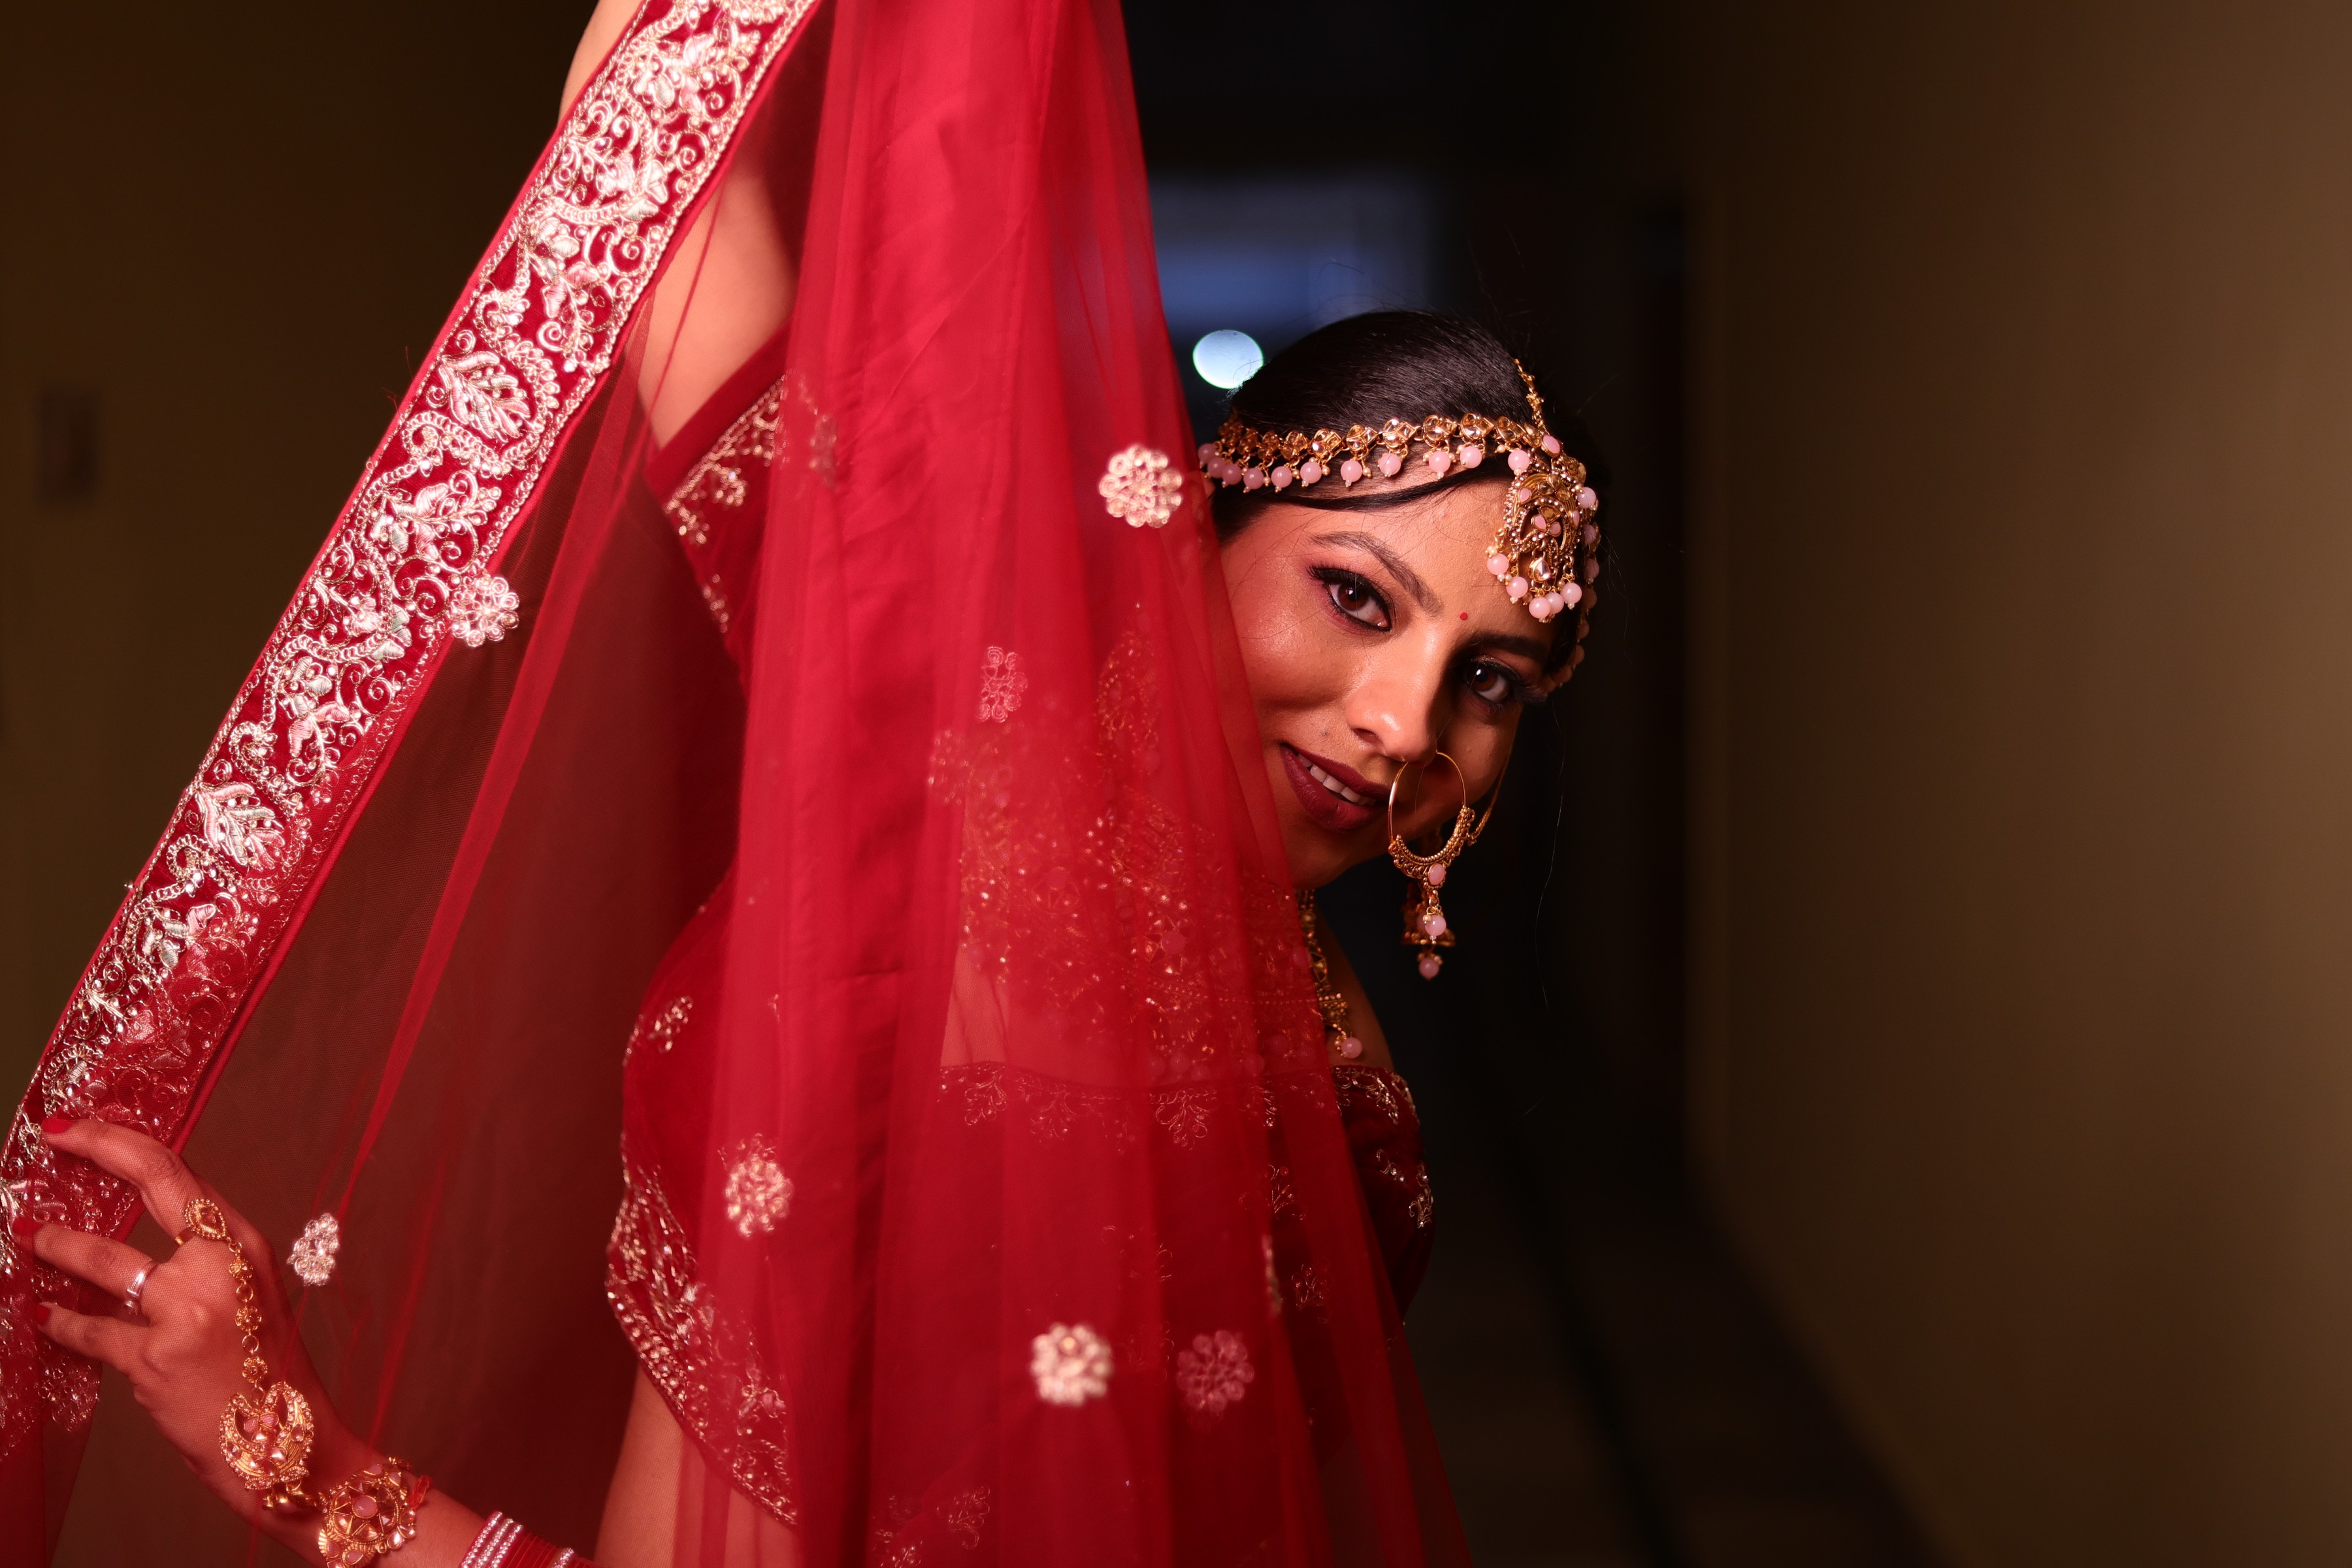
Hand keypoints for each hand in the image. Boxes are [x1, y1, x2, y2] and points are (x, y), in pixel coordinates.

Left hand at [23, 1118, 373, 1560]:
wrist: (287, 1449)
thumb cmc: (267, 1375)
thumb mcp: (249, 1300)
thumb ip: (203, 1263)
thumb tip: (138, 1240)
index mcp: (245, 1246)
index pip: (179, 1172)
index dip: (125, 1141)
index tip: (84, 1125)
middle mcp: (217, 1266)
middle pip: (150, 1185)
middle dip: (94, 1151)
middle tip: (53, 1139)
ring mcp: (184, 1310)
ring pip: (103, 1262)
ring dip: (59, 1247)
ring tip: (31, 1240)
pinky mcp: (152, 1359)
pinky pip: (91, 1333)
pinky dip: (64, 1325)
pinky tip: (46, 1319)